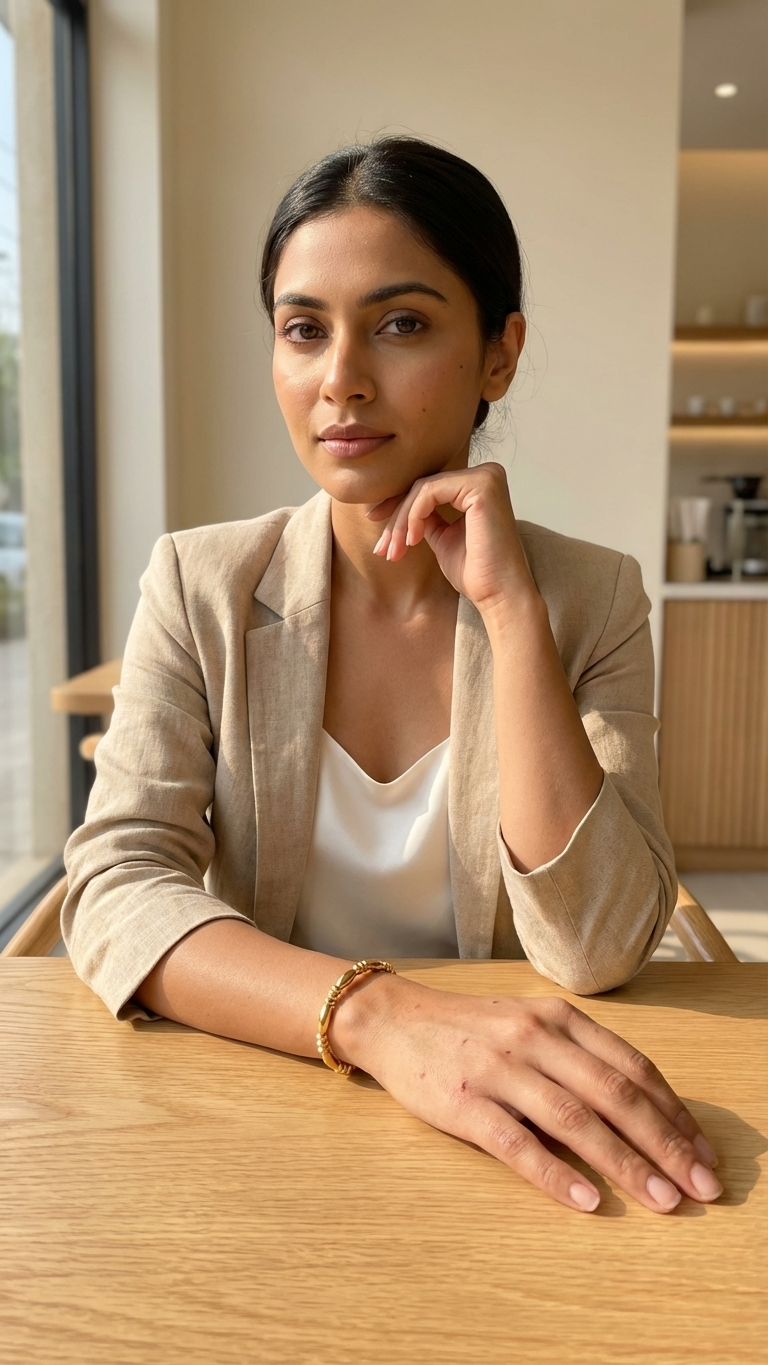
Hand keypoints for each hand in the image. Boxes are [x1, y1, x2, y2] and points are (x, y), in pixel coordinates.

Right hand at [334, 976, 721, 1213]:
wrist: (394, 1020)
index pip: (632, 1068)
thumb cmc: (471, 1030)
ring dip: (626, 1164)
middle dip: (666, 1145)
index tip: (702, 1154)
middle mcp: (535, 1039)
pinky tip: (587, 1200)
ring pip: (576, 1120)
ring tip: (661, 1200)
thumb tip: (643, 1114)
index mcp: (558, 1019)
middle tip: (701, 1187)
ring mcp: (500, 1070)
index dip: (674, 1113)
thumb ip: (579, 1058)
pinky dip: (556, 1174)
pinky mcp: (465, 1104)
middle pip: (616, 1095)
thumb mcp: (530, 1024)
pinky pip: (518, 1144)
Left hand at [367, 462, 533, 616]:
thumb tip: (400, 507)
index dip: (398, 508)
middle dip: (396, 518)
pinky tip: (412, 541)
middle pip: (424, 486)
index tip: (381, 535)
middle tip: (382, 549)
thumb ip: (428, 517)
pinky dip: (413, 516)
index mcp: (480, 484)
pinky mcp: (481, 485)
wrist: (499, 594)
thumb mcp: (443, 537)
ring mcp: (485, 477)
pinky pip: (429, 492)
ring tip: (393, 551)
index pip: (429, 488)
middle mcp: (486, 474)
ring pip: (422, 489)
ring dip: (401, 522)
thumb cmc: (476, 572)